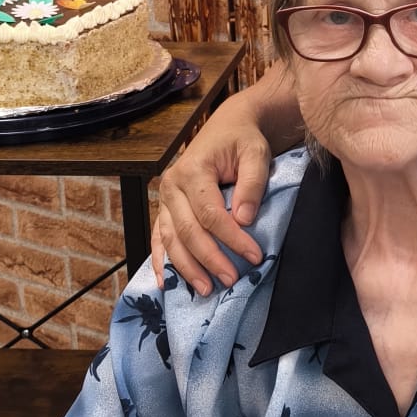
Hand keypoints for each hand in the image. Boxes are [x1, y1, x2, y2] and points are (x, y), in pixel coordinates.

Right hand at [151, 96, 272, 294]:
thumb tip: (244, 218)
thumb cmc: (243, 140)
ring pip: (170, 239)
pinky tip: (163, 284)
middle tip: (231, 280)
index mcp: (192, 170)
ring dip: (186, 267)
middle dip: (209, 259)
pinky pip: (160, 237)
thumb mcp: (256, 154)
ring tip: (206, 289)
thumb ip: (252, 183)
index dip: (231, 238)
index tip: (254, 256)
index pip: (210, 213)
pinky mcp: (166, 208)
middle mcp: (171, 185)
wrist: (229, 127)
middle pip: (187, 230)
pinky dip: (160, 261)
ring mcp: (165, 198)